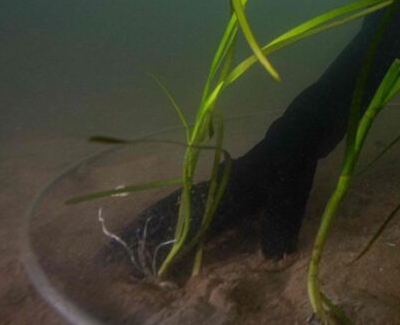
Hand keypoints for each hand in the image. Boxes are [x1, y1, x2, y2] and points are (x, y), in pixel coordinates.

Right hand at [99, 132, 316, 273]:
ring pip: (167, 209)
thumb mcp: (292, 192)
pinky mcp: (213, 187)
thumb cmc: (293, 163)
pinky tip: (147, 228)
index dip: (164, 247)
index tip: (140, 268)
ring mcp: (209, 187)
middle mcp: (209, 191)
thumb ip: (282, 223)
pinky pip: (177, 204)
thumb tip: (274, 256)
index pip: (187, 227)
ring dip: (141, 229)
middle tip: (104, 262)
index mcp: (225, 195)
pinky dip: (157, 218)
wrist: (295, 132)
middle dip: (135, 239)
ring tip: (115, 249)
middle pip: (165, 216)